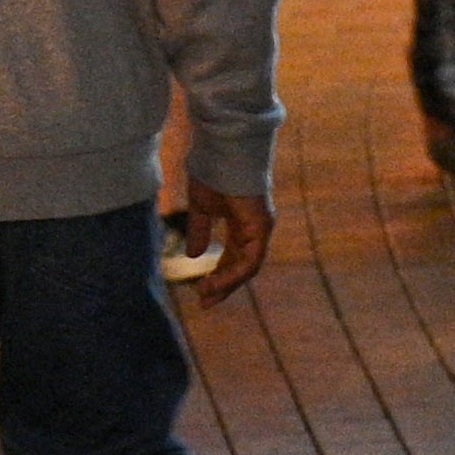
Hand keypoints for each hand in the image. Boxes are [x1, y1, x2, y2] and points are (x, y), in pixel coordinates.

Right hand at [172, 183, 273, 303]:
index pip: (233, 257)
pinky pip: (250, 260)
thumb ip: (199, 231)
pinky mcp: (261, 228)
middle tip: (205, 304)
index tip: (200, 292)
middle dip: (223, 286)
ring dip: (226, 284)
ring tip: (206, 295)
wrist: (222, 151)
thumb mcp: (200, 208)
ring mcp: (260, 229)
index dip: (218, 275)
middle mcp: (255, 229)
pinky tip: (215, 281)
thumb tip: (193, 256)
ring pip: (247, 267)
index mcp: (242, 223)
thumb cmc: (212, 172)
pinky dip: (233, 274)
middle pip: (241, 266)